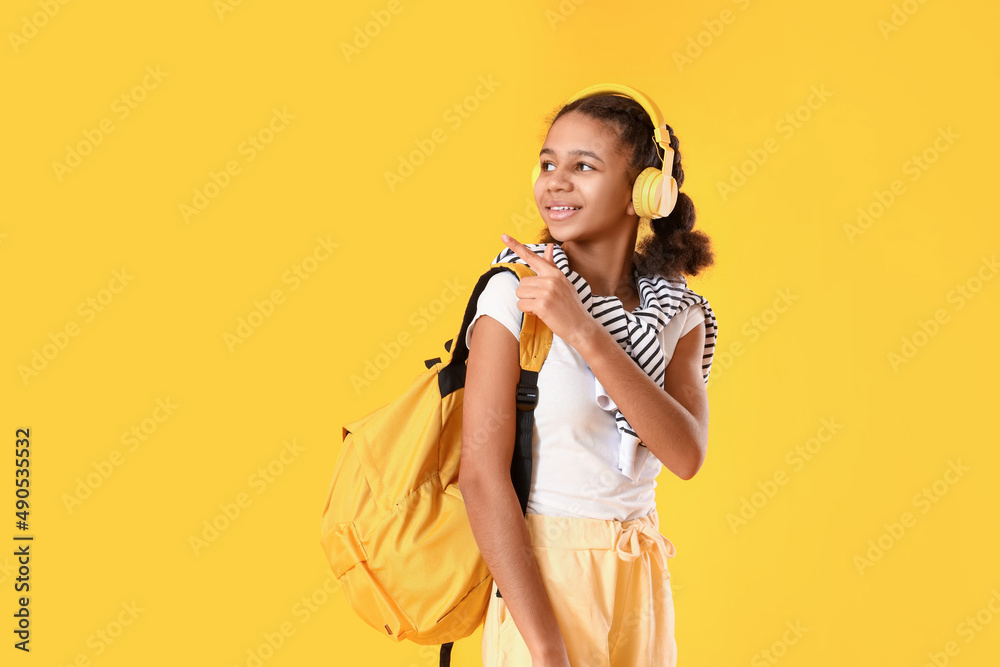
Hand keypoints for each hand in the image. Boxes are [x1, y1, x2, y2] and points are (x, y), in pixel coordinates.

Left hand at [500, 233, 598, 349]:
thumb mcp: (563, 283)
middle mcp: (550, 279)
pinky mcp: (542, 304)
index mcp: (555, 273)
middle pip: (522, 282)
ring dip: (527, 302)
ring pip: (519, 293)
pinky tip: (541, 313)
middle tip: (543, 301)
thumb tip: (550, 246)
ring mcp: (546, 291)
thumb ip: (552, 266)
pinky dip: (527, 311)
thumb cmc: (570, 305)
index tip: (504, 235)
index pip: (533, 257)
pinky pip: (521, 305)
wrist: (581, 326)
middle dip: (528, 294)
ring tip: (543, 307)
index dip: (516, 246)